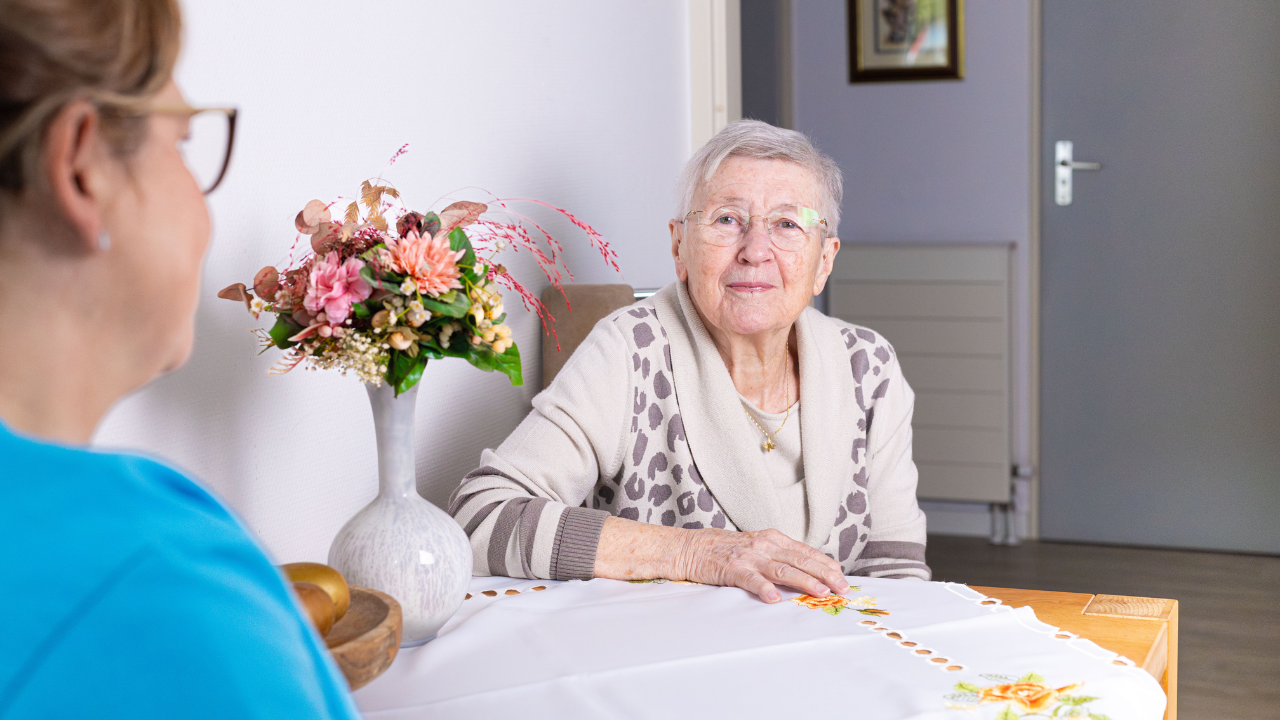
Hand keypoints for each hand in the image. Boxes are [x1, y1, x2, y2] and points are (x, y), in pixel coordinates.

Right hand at [675, 527, 849, 603]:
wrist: (693, 548)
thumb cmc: (729, 551)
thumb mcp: (760, 548)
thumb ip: (782, 557)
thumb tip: (812, 572)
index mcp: (774, 539)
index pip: (807, 552)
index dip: (827, 565)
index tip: (843, 579)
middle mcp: (765, 545)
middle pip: (800, 560)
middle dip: (824, 574)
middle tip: (841, 589)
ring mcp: (749, 557)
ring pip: (782, 570)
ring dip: (804, 581)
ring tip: (820, 592)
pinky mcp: (732, 569)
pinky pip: (751, 580)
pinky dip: (764, 589)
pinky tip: (774, 598)